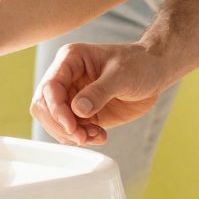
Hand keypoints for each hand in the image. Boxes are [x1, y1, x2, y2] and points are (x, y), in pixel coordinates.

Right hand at [32, 41, 171, 145]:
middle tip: (82, 136)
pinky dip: (82, 139)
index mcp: (70, 60)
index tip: (72, 127)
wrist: (155, 73)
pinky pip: (72, 131)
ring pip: (55, 122)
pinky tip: (100, 136)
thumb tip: (77, 109)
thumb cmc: (139, 64)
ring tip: (96, 135)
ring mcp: (73, 97)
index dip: (56, 109)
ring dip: (72, 135)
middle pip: (44, 107)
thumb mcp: (122, 75)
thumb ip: (99, 92)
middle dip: (60, 125)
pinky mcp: (83, 114)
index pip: (50, 87)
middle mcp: (66, 78)